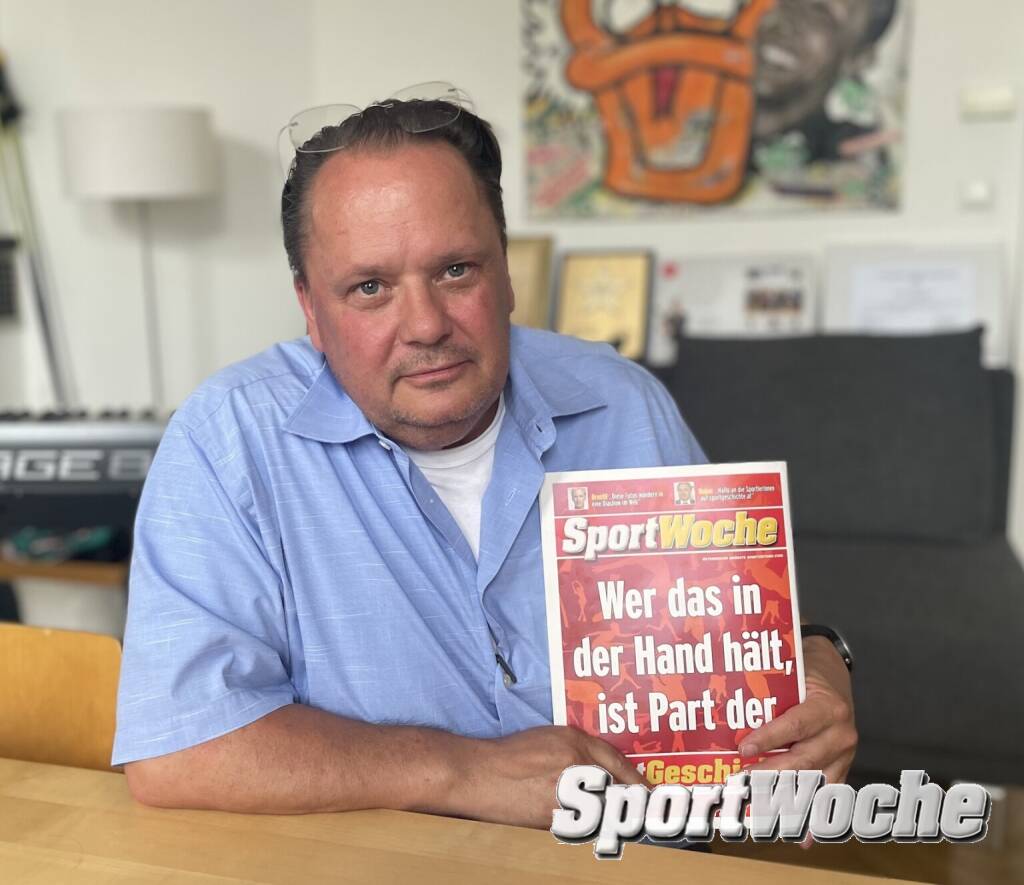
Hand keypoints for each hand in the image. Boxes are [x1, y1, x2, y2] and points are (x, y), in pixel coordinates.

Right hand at [454, 725, 644, 828]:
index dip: (638, 782)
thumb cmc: (514, 754)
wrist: (480, 775)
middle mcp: (575, 769)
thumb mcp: (553, 738)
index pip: (619, 765)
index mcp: (576, 744)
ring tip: (611, 824)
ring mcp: (564, 798)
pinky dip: (586, 829)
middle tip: (642, 816)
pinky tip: (582, 826)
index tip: (651, 794)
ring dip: (608, 820)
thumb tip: (611, 773)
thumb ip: (583, 751)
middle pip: (617, 794)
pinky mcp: (553, 822)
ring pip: (601, 815)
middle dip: (629, 807)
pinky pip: (580, 827)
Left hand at [739, 636, 856, 845]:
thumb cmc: (809, 669)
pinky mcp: (843, 766)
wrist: (837, 670)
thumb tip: (732, 707)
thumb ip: (772, 691)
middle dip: (769, 773)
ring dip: (785, 797)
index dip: (769, 738)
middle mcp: (841, 734)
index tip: (743, 748)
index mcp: (828, 707)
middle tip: (740, 782)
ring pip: (812, 781)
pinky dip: (814, 814)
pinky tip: (801, 836)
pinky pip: (828, 793)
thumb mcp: (793, 671)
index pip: (795, 726)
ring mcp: (844, 754)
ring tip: (758, 809)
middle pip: (802, 759)